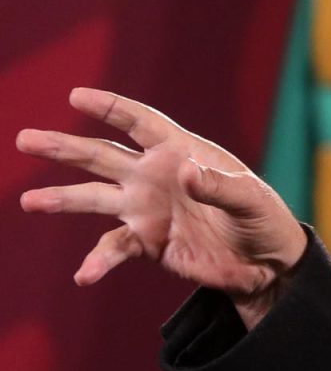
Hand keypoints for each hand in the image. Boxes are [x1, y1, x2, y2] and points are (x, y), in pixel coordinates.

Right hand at [16, 87, 307, 326]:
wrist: (266, 264)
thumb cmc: (264, 220)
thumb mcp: (251, 201)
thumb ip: (218, 187)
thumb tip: (181, 170)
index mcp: (180, 152)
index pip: (140, 124)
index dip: (110, 108)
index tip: (76, 96)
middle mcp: (155, 176)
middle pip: (101, 155)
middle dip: (63, 147)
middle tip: (25, 139)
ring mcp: (146, 209)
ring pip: (93, 199)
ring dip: (61, 200)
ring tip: (29, 201)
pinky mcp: (147, 242)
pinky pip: (114, 247)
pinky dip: (98, 260)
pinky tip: (84, 275)